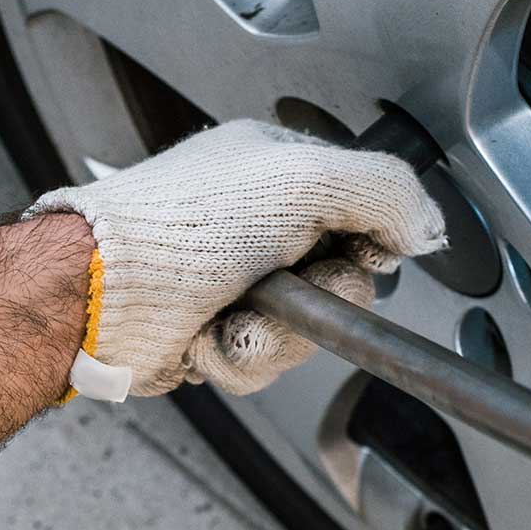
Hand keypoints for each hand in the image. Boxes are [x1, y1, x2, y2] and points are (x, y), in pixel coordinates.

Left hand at [30, 119, 445, 398]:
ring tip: (236, 317)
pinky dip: (239, 356)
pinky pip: (262, 359)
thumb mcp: (305, 180)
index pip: (362, 205)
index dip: (371, 239)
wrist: (103, 297)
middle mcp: (255, 222)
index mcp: (275, 170)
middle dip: (323, 299)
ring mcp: (233, 280)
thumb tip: (427, 225)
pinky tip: (210, 337)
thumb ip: (384, 190)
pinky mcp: (213, 329)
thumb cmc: (179, 227)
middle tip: (292, 286)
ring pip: (305, 330)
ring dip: (277, 336)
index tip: (363, 250)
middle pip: (342, 278)